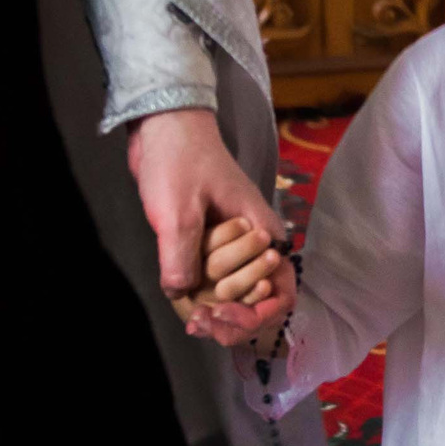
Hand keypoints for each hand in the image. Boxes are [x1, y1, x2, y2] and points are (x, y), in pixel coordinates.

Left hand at [128, 107, 291, 339]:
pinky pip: (211, 279)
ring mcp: (230, 244)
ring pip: (231, 292)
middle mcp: (252, 243)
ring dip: (211, 303)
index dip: (259, 315)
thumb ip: (182, 256)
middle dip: (229, 312)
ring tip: (189, 309)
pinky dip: (198, 293)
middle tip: (199, 317)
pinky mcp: (208, 243)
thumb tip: (180, 296)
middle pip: (254, 298)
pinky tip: (181, 296)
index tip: (224, 317)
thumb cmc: (180, 161)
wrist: (163, 128)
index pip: (281, 289)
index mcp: (261, 231)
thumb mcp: (178, 210)